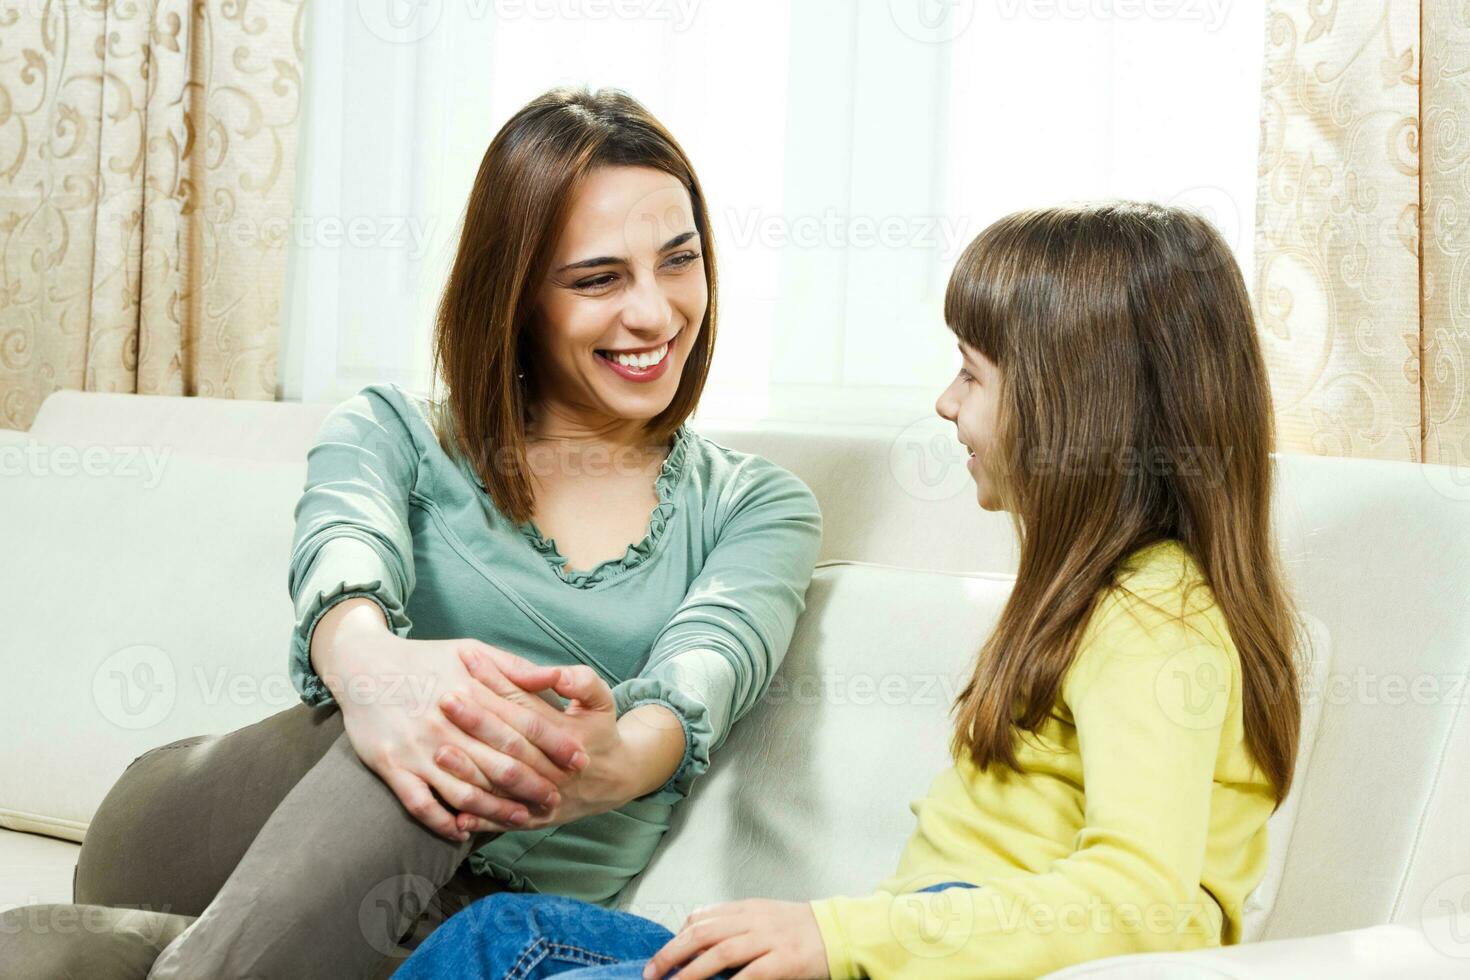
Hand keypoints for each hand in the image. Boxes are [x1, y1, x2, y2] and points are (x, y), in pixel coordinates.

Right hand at [325, 630, 588, 841]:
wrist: (363, 665)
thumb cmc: (425, 659)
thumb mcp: (471, 650)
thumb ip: (512, 668)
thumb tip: (552, 678)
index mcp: (470, 693)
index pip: (522, 724)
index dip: (555, 744)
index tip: (579, 760)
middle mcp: (445, 724)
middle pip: (498, 762)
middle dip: (533, 784)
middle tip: (557, 799)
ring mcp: (417, 749)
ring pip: (464, 790)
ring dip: (496, 810)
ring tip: (522, 820)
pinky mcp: (391, 767)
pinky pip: (420, 804)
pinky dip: (443, 821)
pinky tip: (463, 831)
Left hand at [439, 652, 632, 831]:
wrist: (615, 779)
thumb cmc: (599, 730)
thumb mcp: (602, 699)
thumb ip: (581, 682)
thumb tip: (553, 673)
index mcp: (567, 735)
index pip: (525, 706)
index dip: (497, 682)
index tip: (468, 660)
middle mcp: (553, 768)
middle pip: (509, 744)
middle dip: (475, 721)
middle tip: (443, 699)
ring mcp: (543, 797)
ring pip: (503, 786)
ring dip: (470, 771)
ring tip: (438, 752)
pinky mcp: (534, 819)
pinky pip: (504, 822)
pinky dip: (480, 819)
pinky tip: (454, 816)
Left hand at [642, 900, 829, 979]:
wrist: (842, 931)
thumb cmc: (801, 928)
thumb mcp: (764, 915)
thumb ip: (734, 922)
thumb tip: (697, 930)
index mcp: (747, 908)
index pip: (702, 918)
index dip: (677, 937)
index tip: (662, 957)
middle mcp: (754, 920)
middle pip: (703, 933)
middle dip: (673, 953)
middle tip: (652, 972)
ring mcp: (770, 939)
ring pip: (721, 952)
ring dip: (692, 971)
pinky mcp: (785, 961)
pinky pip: (752, 974)